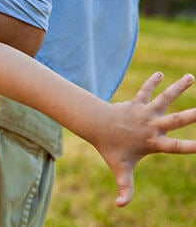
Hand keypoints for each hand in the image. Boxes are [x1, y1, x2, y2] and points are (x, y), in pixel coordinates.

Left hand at [99, 72, 195, 206]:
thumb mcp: (120, 170)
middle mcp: (152, 125)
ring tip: (191, 77)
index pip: (175, 147)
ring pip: (165, 98)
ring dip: (178, 87)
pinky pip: (146, 90)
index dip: (191, 146)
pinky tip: (159, 73)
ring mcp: (145, 111)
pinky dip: (152, 82)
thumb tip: (120, 206)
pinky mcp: (137, 102)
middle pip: (175, 119)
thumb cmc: (111, 149)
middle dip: (192, 115)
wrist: (95, 126)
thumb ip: (125, 188)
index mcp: (153, 142)